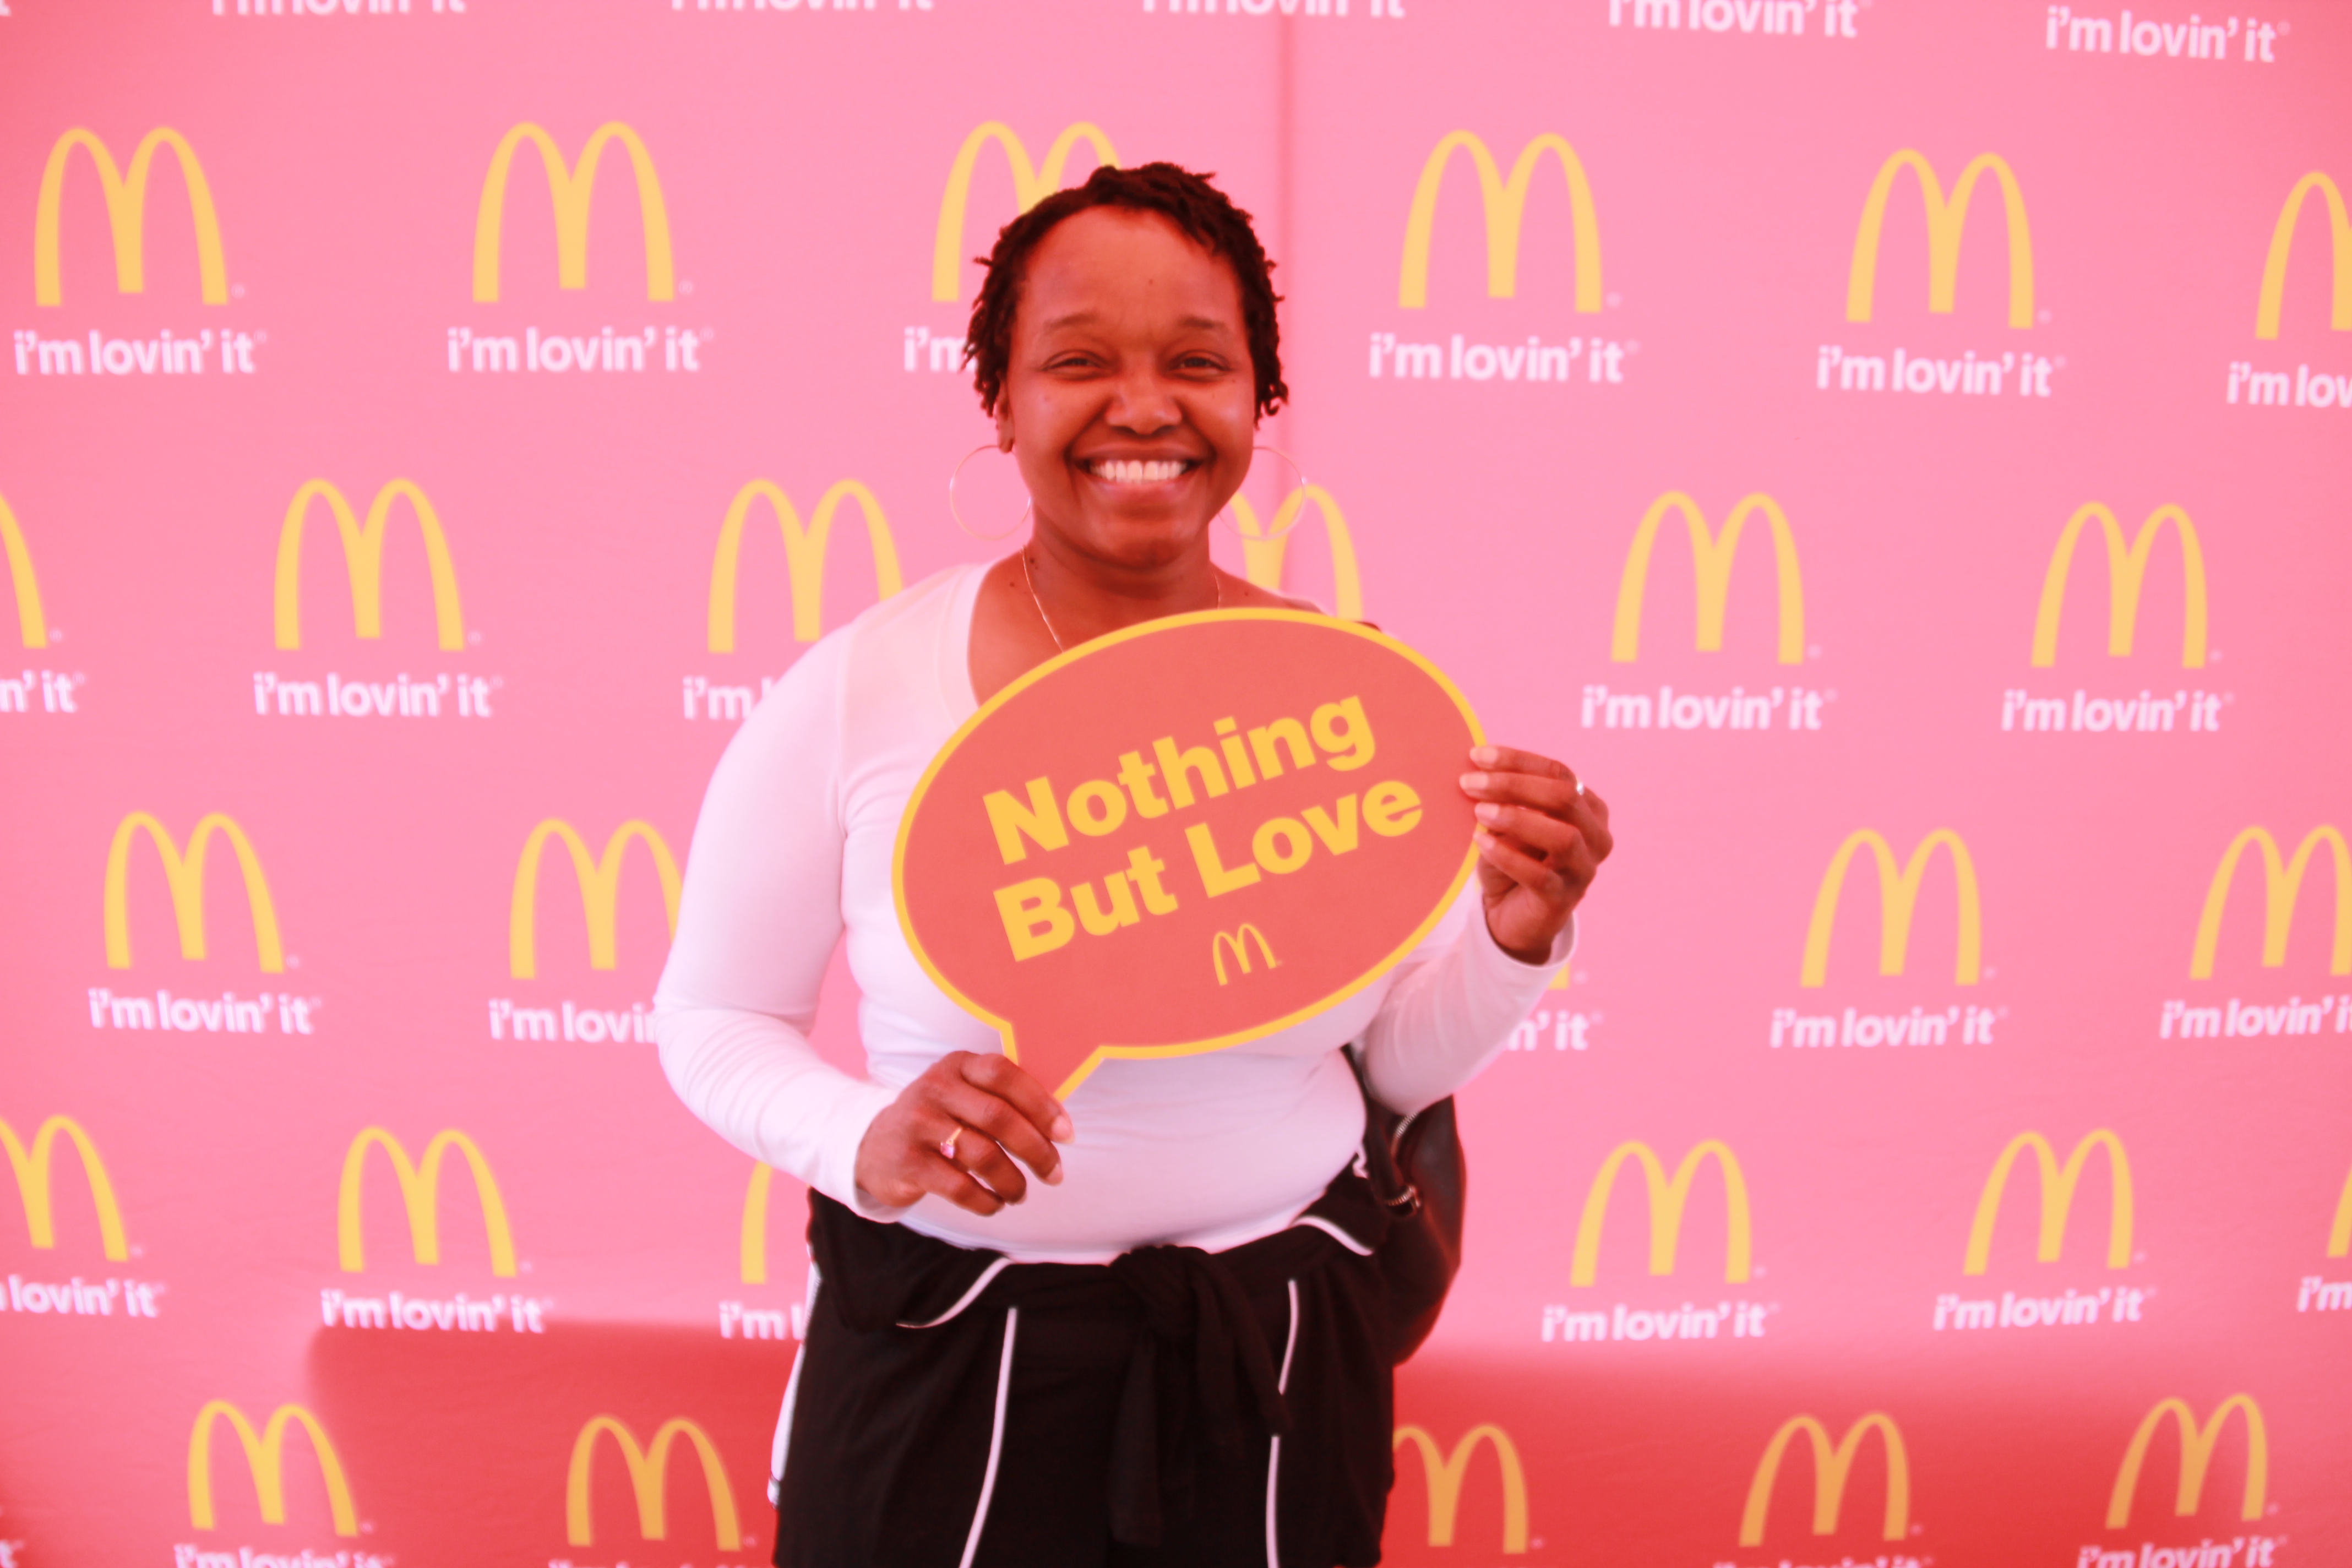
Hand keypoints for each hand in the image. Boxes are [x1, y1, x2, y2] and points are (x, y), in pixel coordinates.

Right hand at [854, 1051, 1074, 1215]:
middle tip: (1055, 1174)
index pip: (1005, 1074)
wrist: (874, 1147)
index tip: (1066, 1135)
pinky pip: (960, 1187)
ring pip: (984, 1156)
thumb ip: (1003, 1102)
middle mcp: (935, 1088)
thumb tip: (1060, 1129)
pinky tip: (995, 1204)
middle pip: (999, 1118)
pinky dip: (987, 1201)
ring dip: (1013, 1182)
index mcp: (957, 1066)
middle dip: (1037, 1151)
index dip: (1041, 1104)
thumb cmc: (939, 1121)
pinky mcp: (907, 1162)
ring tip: (1020, 1194)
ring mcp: (917, 1123)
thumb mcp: (963, 1097)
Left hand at [1459, 744, 1612, 964]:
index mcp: (1588, 808)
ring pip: (1563, 836)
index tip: (1477, 756)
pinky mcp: (1564, 899)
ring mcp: (1584, 870)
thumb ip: (1504, 799)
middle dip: (1514, 785)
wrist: (1512, 915)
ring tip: (1478, 811)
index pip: (1558, 773)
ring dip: (1516, 818)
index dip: (1517, 761)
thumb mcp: (1508, 823)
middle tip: (1471, 783)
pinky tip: (1481, 842)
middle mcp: (1596, 837)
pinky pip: (1540, 875)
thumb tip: (1478, 771)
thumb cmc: (1512, 859)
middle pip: (1564, 797)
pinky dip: (1507, 855)